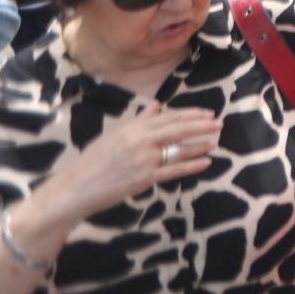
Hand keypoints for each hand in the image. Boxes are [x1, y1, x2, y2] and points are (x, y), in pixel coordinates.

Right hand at [41, 104, 219, 222]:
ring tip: (215, 141)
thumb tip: (156, 105)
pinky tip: (206, 162)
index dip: (190, 114)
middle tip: (218, 123)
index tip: (206, 113)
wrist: (76, 188)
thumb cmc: (93, 161)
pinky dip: (192, 166)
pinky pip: (174, 171)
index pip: (169, 117)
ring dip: (200, 145)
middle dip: (201, 125)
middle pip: (178, 129)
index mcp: (133, 127)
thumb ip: (138, 121)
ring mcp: (145, 159)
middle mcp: (141, 140)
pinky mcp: (146, 178)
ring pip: (179, 149)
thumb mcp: (114, 135)